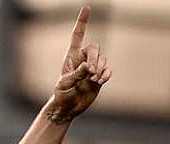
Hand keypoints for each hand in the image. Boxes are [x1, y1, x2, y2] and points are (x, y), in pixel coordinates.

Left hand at [47, 6, 112, 122]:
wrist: (68, 108)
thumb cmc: (62, 94)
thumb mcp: (65, 84)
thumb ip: (77, 74)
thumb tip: (89, 67)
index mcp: (71, 57)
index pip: (77, 36)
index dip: (82, 22)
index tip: (87, 8)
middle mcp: (82, 60)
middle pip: (95, 48)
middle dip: (95, 59)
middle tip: (90, 73)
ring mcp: (92, 68)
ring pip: (103, 59)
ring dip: (100, 69)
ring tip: (92, 81)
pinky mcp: (98, 77)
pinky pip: (108, 70)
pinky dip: (106, 75)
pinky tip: (99, 82)